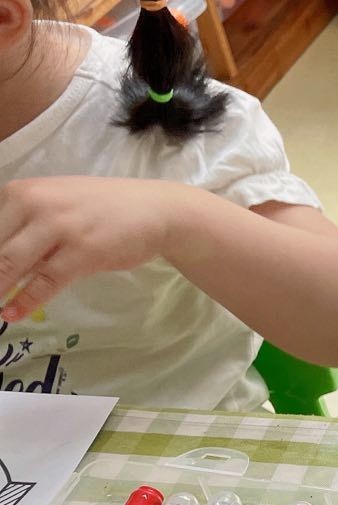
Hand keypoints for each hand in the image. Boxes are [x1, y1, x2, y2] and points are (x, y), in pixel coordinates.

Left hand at [0, 177, 188, 320]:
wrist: (155, 210)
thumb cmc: (102, 209)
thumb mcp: (55, 205)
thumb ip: (23, 227)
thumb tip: (1, 264)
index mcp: (22, 191)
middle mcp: (35, 203)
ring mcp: (59, 227)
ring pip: (9, 263)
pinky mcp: (82, 251)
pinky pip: (43, 281)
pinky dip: (24, 300)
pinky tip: (11, 314)